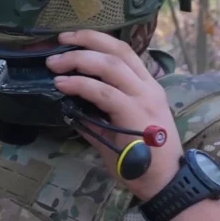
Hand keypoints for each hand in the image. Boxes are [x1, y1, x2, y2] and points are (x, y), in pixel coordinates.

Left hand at [46, 30, 182, 200]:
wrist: (165, 182)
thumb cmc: (142, 158)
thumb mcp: (117, 129)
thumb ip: (96, 114)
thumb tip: (68, 104)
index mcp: (146, 86)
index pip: (123, 51)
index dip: (96, 39)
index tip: (71, 38)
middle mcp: (147, 87)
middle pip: (117, 50)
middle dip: (85, 41)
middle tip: (59, 42)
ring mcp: (144, 99)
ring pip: (110, 66)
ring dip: (79, 60)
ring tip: (55, 64)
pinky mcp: (135, 114)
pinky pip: (104, 93)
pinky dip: (80, 84)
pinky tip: (63, 84)